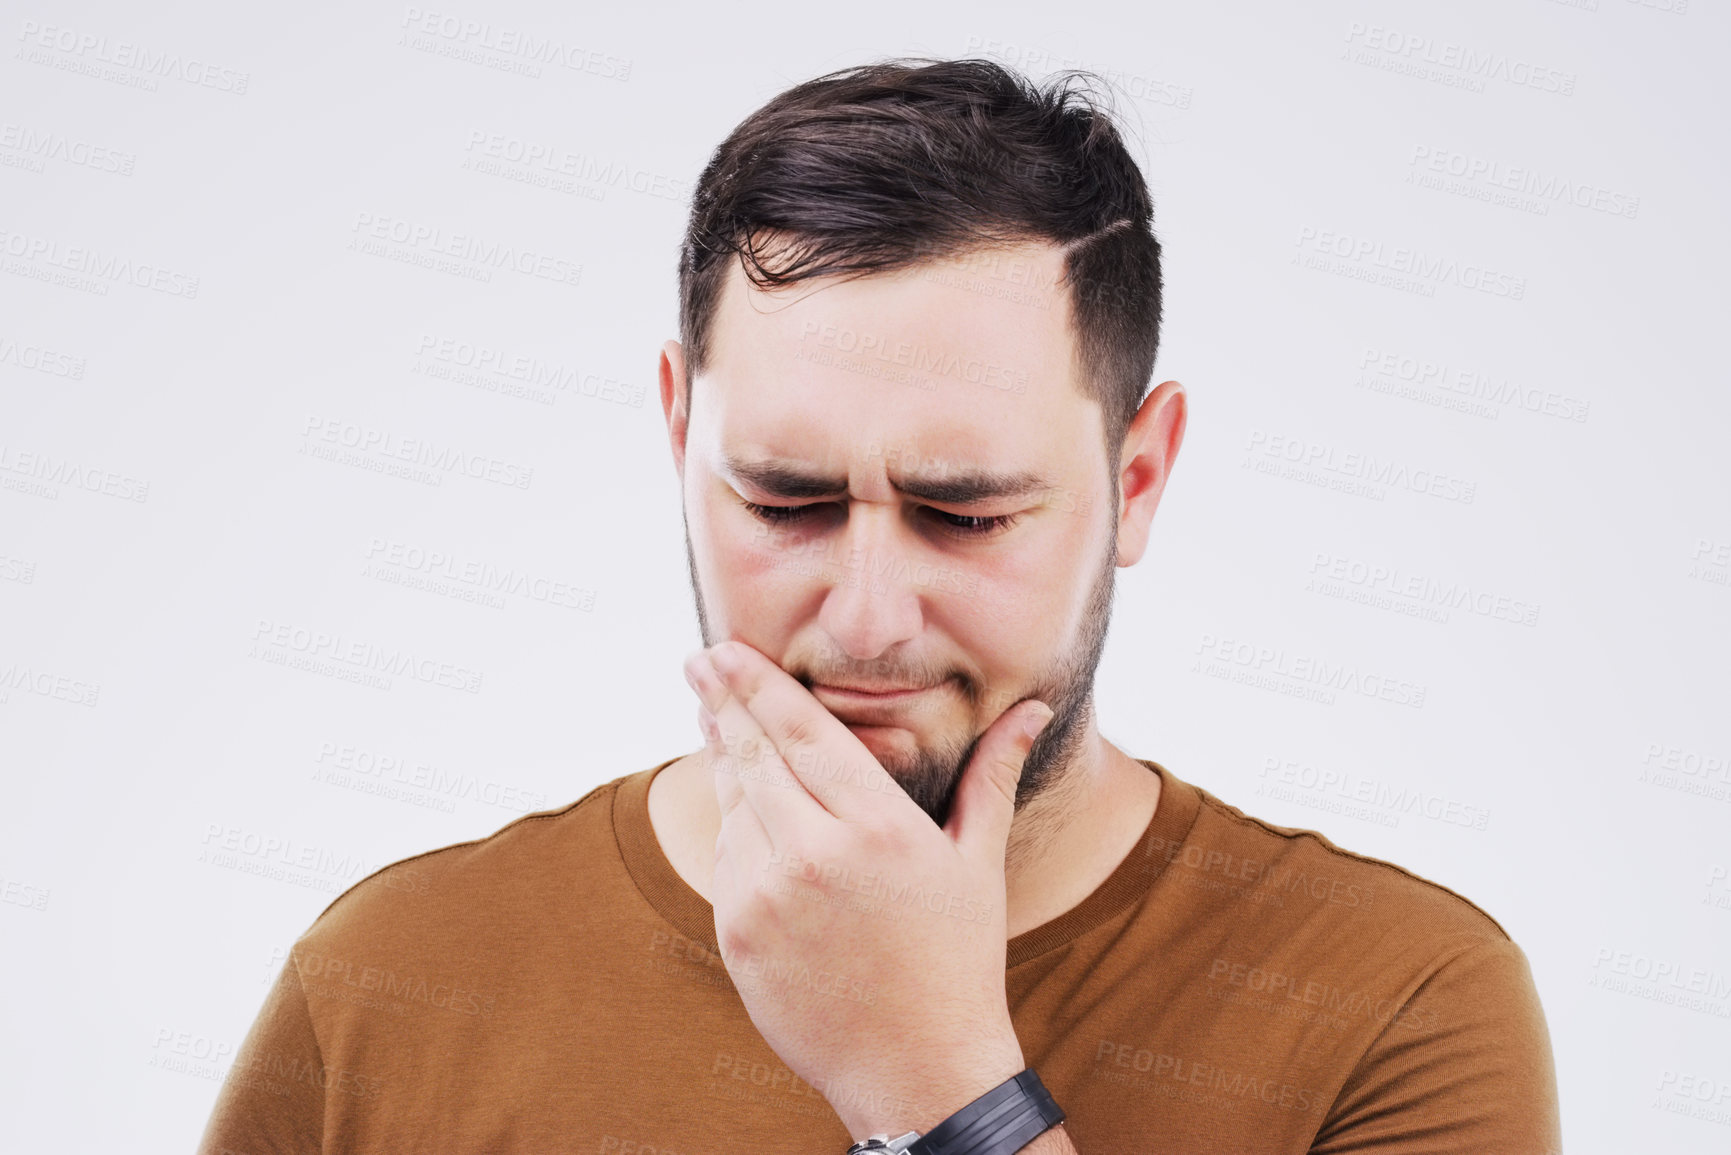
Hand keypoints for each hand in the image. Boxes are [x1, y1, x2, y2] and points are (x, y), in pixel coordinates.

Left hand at [683, 639, 1054, 1136]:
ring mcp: (768, 898)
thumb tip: (1032, 708)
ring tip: (712, 718)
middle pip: (756, 757)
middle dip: (722, 702)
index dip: (760, 685)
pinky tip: (735, 799)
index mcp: (879, 828)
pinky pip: (725, 860)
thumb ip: (993, 776)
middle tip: (700, 661)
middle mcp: (816, 856)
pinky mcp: (738, 936)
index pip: (804, 733)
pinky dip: (729, 824)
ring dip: (721, 758)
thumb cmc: (957, 959)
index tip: (727, 649)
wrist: (918, 1069)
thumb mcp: (979, 862)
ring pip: (734, 805)